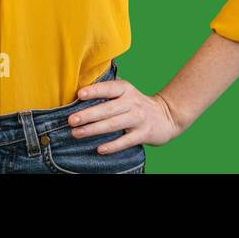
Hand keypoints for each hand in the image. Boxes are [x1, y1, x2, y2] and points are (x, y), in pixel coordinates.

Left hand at [68, 78, 184, 152]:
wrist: (167, 116)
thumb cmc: (136, 104)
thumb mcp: (126, 92)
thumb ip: (107, 92)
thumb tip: (78, 94)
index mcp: (125, 89)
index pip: (108, 88)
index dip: (94, 91)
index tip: (79, 95)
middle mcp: (132, 102)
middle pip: (107, 109)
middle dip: (88, 115)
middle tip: (70, 120)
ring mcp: (138, 118)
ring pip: (113, 124)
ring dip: (93, 129)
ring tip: (76, 133)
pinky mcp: (144, 134)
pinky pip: (126, 141)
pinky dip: (112, 145)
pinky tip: (99, 149)